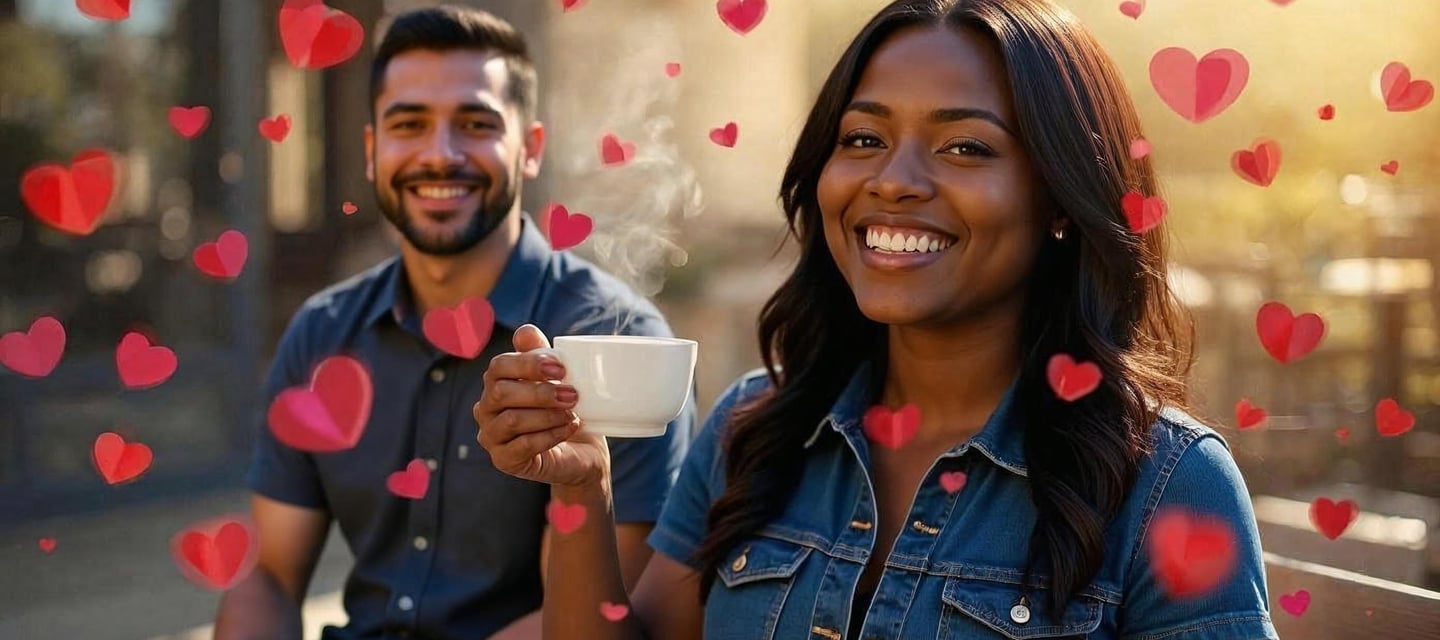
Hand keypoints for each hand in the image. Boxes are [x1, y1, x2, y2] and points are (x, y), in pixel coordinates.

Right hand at [474, 324, 609, 487]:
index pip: (499, 366)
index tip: (561, 368)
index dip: (528, 364)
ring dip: (547, 415)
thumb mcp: (557, 379)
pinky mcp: (503, 460)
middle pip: (501, 392)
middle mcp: (486, 408)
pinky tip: (569, 428)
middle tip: (572, 394)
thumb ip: (540, 354)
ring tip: (572, 413)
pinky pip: (523, 445)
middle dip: (540, 392)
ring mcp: (491, 436)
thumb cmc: (565, 409)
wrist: (581, 450)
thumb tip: (526, 330)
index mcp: (496, 382)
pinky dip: (550, 435)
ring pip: (512, 420)